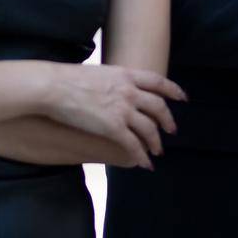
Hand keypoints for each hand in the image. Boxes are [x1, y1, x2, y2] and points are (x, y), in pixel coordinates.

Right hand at [42, 64, 186, 170]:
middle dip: (168, 120)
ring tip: (158, 151)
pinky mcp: (112, 127)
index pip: (158, 81)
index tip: (183, 98)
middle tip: (172, 131)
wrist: (54, 87)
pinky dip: (141, 156)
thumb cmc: (68, 79)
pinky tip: (144, 164)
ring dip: (156, 142)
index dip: (173, 90)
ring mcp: (122, 109)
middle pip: (158, 107)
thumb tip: (114, 88)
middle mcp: (129, 91)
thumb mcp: (99, 73)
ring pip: (149, 128)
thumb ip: (113, 81)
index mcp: (126, 74)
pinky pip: (133, 145)